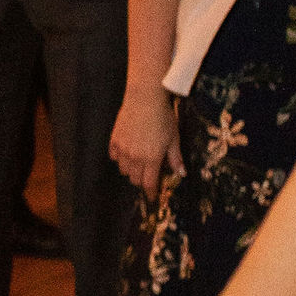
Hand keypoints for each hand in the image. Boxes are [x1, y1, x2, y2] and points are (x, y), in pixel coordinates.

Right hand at [110, 86, 182, 201]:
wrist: (144, 98)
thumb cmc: (163, 117)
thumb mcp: (174, 138)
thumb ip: (175, 158)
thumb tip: (181, 174)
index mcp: (151, 159)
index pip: (149, 183)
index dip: (151, 192)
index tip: (152, 197)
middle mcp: (134, 157)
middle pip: (135, 179)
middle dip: (142, 180)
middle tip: (149, 174)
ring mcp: (122, 149)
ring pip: (124, 169)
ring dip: (131, 170)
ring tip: (138, 162)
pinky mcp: (114, 140)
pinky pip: (114, 157)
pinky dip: (120, 158)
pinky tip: (127, 151)